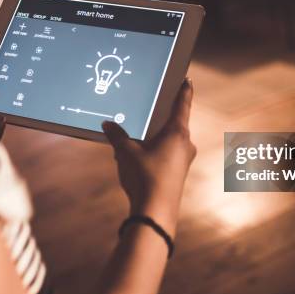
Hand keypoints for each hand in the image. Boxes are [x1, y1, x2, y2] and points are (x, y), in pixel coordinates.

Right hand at [102, 79, 196, 236]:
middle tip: (149, 108)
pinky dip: (155, 151)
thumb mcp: (126, 153)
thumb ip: (118, 136)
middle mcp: (185, 144)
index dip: (183, 90)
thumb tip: (108, 125)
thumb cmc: (144, 177)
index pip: (182, 104)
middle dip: (160, 118)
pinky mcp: (179, 173)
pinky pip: (167, 154)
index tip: (187, 80)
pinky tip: (138, 158)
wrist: (155, 213)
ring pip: (169, 141)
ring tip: (134, 139)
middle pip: (174, 123)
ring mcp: (184, 160)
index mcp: (177, 132)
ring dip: (154, 138)